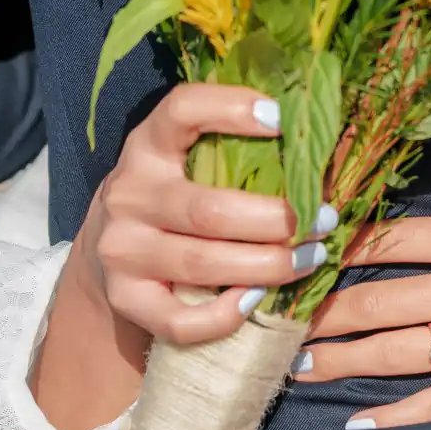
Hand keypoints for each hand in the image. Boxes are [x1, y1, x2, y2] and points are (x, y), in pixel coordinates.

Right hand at [33, 84, 333, 429]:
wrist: (108, 249)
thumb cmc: (173, 197)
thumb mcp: (187, 160)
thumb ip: (236, 150)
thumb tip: (319, 142)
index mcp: (148, 146)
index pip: (181, 111)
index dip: (231, 109)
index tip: (283, 118)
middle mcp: (129, 195)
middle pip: (210, 210)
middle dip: (278, 220)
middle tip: (323, 221)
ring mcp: (122, 250)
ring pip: (202, 263)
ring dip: (269, 266)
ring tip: (310, 258)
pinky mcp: (124, 299)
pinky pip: (181, 320)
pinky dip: (225, 315)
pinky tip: (256, 299)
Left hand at [297, 116, 430, 428]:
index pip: (390, 239)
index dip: (333, 241)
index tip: (290, 243)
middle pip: (373, 300)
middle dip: (314, 307)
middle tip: (264, 312)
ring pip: (393, 354)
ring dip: (337, 361)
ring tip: (289, 365)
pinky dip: (397, 416)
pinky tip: (358, 423)